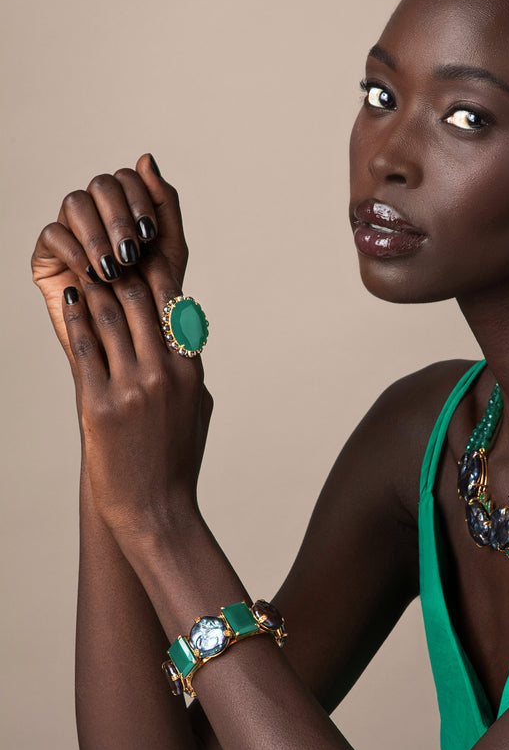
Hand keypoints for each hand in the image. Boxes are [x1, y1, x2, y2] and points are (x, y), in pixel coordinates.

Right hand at [32, 154, 187, 367]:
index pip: (128, 178)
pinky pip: (53, 235)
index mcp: (129, 207)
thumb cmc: (159, 297)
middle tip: (134, 252)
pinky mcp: (49, 256)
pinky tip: (95, 275)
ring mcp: (72, 231)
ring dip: (99, 235)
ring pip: (75, 204)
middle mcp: (99, 213)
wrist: (141, 342)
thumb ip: (164, 204)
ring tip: (116, 268)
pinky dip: (76, 252)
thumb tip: (146, 157)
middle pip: (101, 186)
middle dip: (120, 217)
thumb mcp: (171, 250)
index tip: (152, 233)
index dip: (140, 200)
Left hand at [60, 266, 213, 541]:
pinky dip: (76, 318)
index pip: (175, 306)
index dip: (157, 270)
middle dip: (124, 267)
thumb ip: (190, 370)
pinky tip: (70, 298)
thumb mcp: (198, 409)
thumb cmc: (178, 458)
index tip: (145, 248)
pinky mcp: (99, 403)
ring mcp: (133, 387)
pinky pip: (86, 347)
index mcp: (191, 371)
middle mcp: (165, 373)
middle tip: (110, 242)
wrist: (156, 506)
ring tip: (86, 262)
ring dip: (97, 284)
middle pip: (142, 301)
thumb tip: (182, 337)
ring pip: (112, 316)